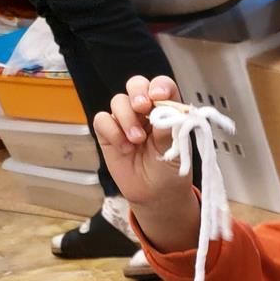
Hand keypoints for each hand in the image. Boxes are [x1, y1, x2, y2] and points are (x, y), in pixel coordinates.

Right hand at [93, 75, 191, 206]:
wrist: (156, 195)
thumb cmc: (170, 170)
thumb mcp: (177, 151)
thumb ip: (170, 129)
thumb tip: (165, 111)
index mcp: (166, 110)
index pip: (162, 87)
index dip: (160, 86)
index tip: (160, 96)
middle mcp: (145, 111)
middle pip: (136, 85)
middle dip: (138, 92)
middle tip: (142, 107)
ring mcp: (125, 120)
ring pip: (118, 101)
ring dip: (127, 118)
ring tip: (137, 140)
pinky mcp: (108, 132)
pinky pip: (102, 120)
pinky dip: (112, 131)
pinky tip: (124, 148)